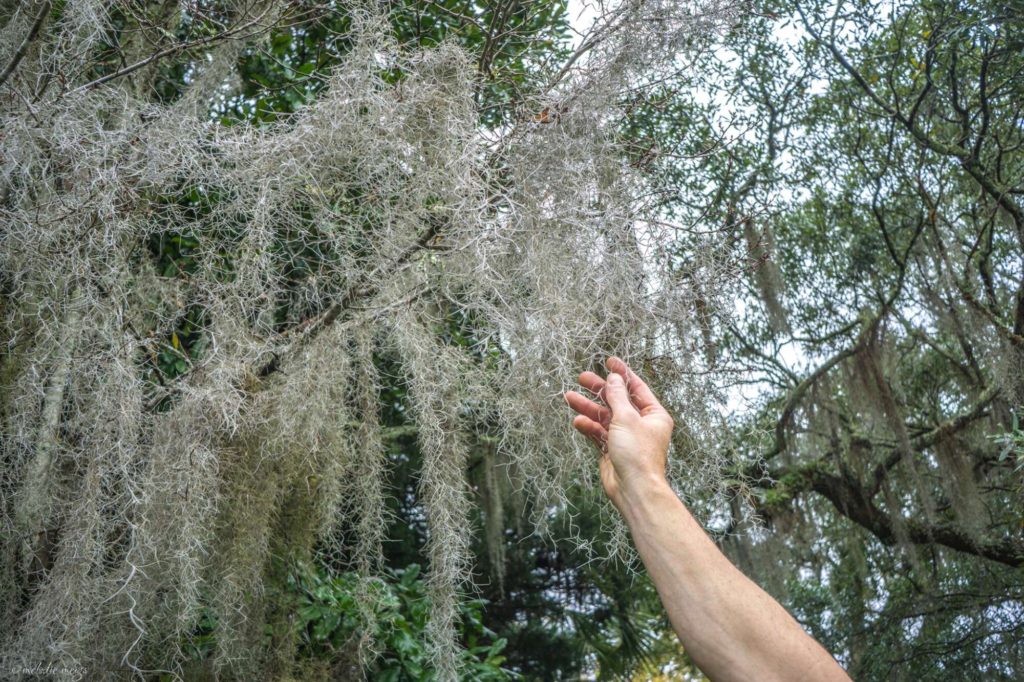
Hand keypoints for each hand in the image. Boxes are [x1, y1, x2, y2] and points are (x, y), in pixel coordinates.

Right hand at [565, 357, 673, 511]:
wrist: (634, 489)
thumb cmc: (638, 455)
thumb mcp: (626, 418)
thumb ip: (617, 396)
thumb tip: (613, 379)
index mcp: (653, 414)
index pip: (636, 387)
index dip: (622, 374)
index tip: (609, 361)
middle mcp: (641, 424)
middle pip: (617, 401)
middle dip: (599, 390)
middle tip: (582, 377)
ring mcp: (625, 437)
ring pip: (604, 416)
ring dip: (588, 407)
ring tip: (569, 397)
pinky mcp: (612, 450)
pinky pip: (598, 433)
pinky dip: (588, 426)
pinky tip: (578, 421)